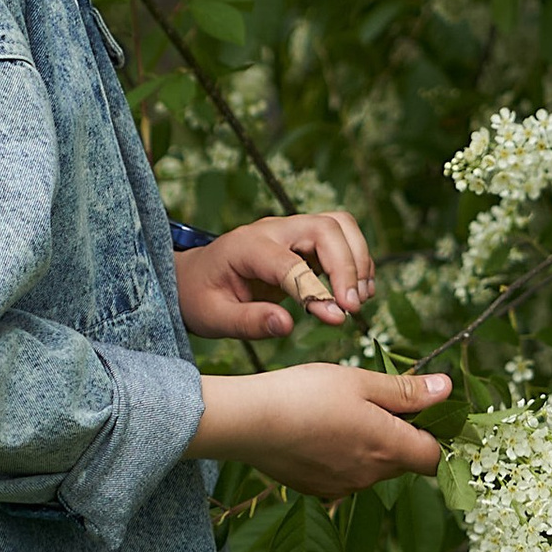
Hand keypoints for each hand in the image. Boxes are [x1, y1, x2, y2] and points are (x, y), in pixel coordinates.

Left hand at [174, 210, 374, 341]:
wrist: (192, 278)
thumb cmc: (200, 297)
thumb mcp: (213, 317)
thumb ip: (248, 321)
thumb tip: (286, 325)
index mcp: (247, 247)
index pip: (292, 263)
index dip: (318, 290)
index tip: (337, 317)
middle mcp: (272, 230)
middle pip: (326, 228)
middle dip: (348, 266)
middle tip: (353, 307)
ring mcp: (289, 230)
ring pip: (339, 225)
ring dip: (358, 259)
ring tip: (359, 299)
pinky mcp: (302, 239)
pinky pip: (340, 237)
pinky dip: (355, 261)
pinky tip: (353, 293)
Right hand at [187, 364, 450, 497]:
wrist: (249, 423)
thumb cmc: (306, 394)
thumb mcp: (361, 382)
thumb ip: (406, 391)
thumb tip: (447, 390)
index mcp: (388, 447)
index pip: (436, 458)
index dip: (440, 437)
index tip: (429, 413)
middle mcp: (371, 476)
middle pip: (405, 461)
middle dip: (402, 434)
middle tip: (379, 400)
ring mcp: (343, 487)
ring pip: (374, 468)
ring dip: (371, 445)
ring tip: (343, 413)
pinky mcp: (318, 490)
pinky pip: (345, 475)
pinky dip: (343, 456)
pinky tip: (320, 432)